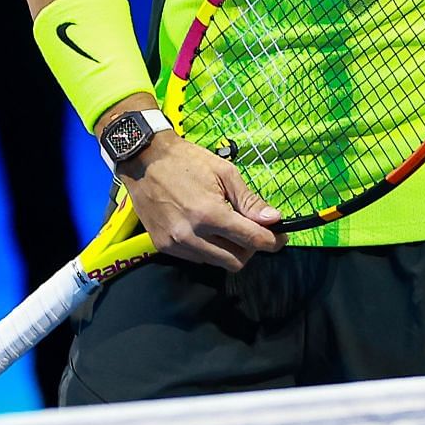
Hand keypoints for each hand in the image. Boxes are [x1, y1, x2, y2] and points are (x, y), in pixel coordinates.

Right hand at [118, 135, 285, 269]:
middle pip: (235, 261)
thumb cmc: (187, 161)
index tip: (281, 237)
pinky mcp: (162, 246)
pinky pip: (197, 259)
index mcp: (209, 214)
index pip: (251, 240)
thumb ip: (249, 200)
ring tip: (228, 227)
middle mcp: (191, 235)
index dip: (272, 241)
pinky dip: (209, 249)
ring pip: (216, 263)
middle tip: (252, 230)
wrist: (144, 160)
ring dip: (229, 250)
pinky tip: (208, 229)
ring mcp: (175, 244)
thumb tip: (274, 219)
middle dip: (250, 248)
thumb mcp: (225, 173)